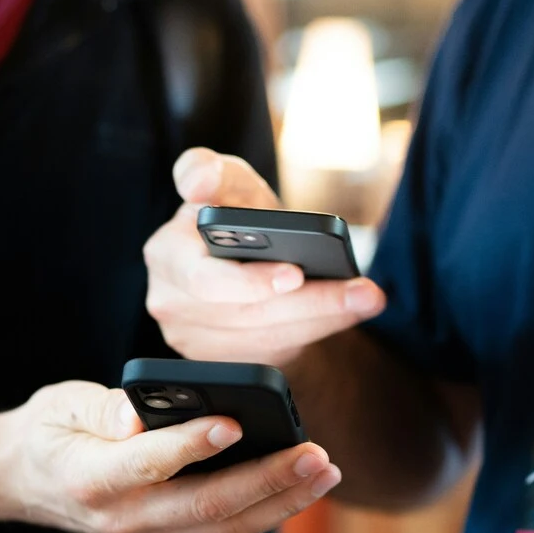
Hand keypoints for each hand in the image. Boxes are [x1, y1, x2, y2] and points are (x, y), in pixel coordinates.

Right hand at [0, 381, 339, 532]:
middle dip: (268, 482)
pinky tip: (300, 485)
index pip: (149, 464)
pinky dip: (267, 511)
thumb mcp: (60, 403)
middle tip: (316, 455)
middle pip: (206, 508)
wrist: (23, 482)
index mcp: (91, 477)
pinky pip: (224, 531)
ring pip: (225, 529)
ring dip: (282, 503)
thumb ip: (99, 409)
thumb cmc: (48, 430)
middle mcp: (124, 517)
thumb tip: (137, 417)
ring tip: (324, 471)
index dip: (192, 446)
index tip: (235, 423)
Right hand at [143, 148, 388, 367]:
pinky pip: (270, 355)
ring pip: (265, 337)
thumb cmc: (237, 218)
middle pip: (247, 313)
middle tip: (360, 293)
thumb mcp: (229, 184)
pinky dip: (312, 333)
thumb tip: (198, 183)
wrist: (245, 259)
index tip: (296, 274)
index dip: (251, 282)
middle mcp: (170, 301)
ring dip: (322, 319)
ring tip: (366, 300)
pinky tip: (345, 315)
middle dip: (309, 302)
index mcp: (167, 253)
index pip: (204, 278)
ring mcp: (190, 338)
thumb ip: (211, 170)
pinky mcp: (216, 362)